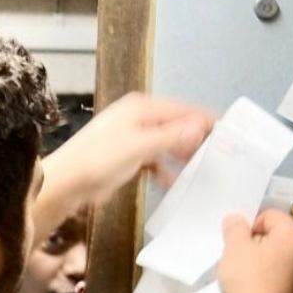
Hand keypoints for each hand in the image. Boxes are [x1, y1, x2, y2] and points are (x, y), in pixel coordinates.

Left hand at [37, 93, 213, 228]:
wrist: (64, 184)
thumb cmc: (97, 160)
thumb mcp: (138, 147)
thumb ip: (170, 137)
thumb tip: (200, 127)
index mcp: (141, 108)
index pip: (183, 110)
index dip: (205, 121)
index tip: (228, 134)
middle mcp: (138, 118)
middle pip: (175, 126)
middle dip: (196, 140)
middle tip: (220, 156)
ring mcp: (131, 138)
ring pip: (165, 145)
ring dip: (181, 157)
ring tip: (202, 171)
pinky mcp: (125, 158)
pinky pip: (152, 162)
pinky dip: (164, 171)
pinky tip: (175, 184)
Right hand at [217, 210, 292, 292]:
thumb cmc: (248, 282)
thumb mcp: (234, 250)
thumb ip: (235, 229)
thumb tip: (236, 220)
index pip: (270, 217)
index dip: (250, 228)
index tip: (238, 247)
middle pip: (281, 240)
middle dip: (261, 247)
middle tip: (242, 264)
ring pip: (287, 263)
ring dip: (271, 266)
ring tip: (252, 283)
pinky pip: (290, 285)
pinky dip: (278, 286)